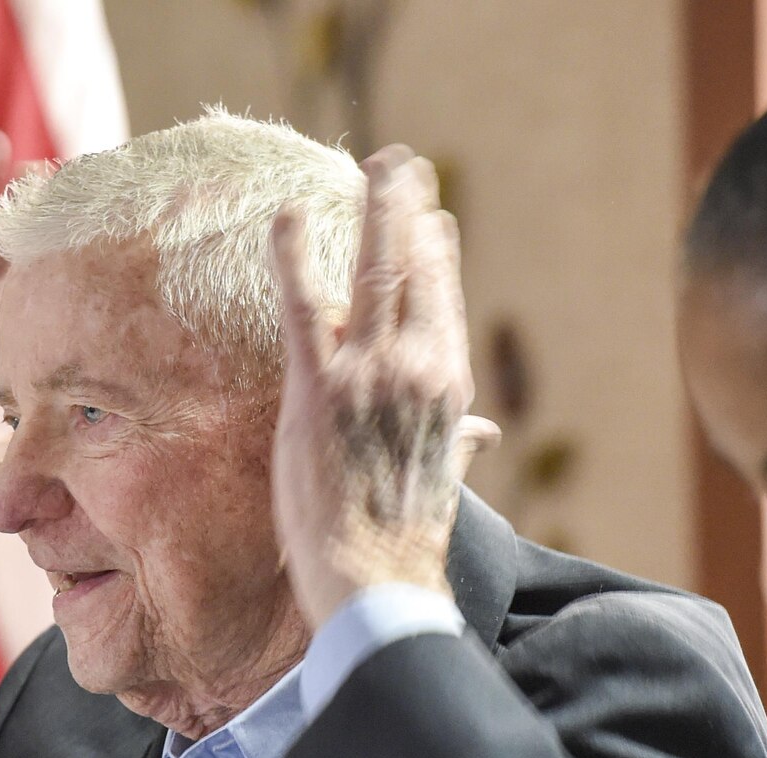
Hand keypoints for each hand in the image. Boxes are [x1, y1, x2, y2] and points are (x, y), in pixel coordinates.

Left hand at [268, 146, 501, 626]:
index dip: (440, 256)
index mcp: (448, 392)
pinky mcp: (319, 389)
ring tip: (371, 166)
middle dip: (410, 211)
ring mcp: (370, 374)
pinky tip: (282, 215)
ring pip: (375, 271)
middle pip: (417, 270)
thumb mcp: (444, 484)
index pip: (446, 305)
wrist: (377, 581)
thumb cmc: (405, 543)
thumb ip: (458, 446)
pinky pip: (303, 305)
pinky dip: (292, 255)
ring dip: (375, 210)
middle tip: (402, 166)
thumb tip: (484, 436)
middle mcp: (418, 370)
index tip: (435, 221)